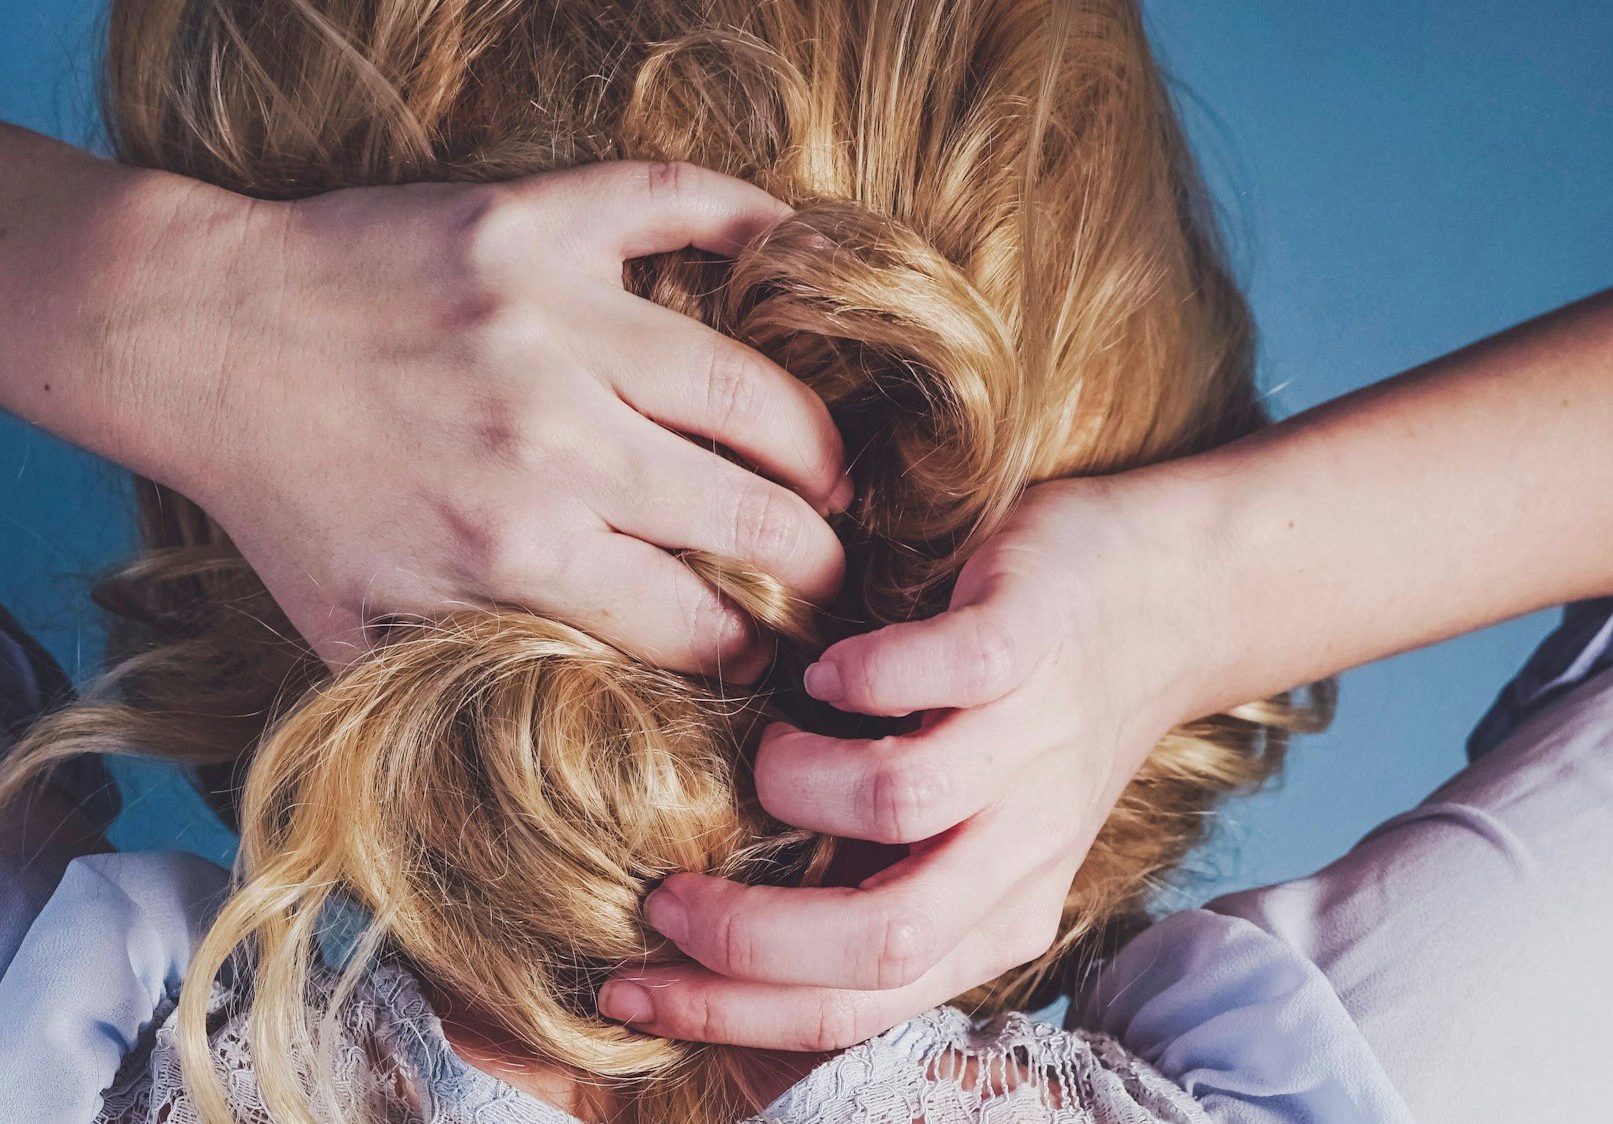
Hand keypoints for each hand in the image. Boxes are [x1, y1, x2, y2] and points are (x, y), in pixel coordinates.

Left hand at [119, 161, 850, 676]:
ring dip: (814, 439)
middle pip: (750, 518)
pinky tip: (792, 252)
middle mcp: (553, 443)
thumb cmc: (282, 497)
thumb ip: (459, 687)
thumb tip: (564, 742)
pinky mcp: (534, 226)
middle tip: (836, 568)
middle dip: (817, 562)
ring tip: (835, 467)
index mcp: (516, 554)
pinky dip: (748, 222)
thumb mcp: (350, 635)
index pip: (695, 623)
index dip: (753, 652)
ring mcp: (553, 323)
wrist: (202, 343)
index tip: (777, 653)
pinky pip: (674, 205)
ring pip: (747, 387)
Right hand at [596, 477, 1224, 1048]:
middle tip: (668, 898)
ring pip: (901, 803)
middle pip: (882, 937)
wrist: (1160, 603)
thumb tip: (726, 947)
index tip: (632, 987)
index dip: (729, 1011)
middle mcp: (1020, 849)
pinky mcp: (1031, 645)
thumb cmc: (1030, 725)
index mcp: (995, 917)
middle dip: (749, 934)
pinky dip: (864, 676)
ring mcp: (1033, 748)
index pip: (856, 1006)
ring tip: (775, 750)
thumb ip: (873, 888)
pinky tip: (827, 672)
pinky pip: (942, 674)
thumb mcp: (968, 838)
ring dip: (801, 781)